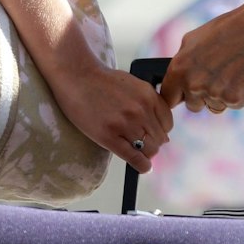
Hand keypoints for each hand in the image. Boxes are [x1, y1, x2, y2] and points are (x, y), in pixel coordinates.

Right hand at [49, 60, 173, 173]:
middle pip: (159, 138)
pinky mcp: (109, 136)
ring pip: (148, 150)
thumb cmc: (101, 81)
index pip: (167, 123)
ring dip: (146, 154)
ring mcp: (124, 124)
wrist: (76, 76)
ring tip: (138, 153)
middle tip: (142, 144)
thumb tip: (161, 128)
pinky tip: (143, 167)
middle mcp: (140, 110)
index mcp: (148, 96)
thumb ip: (148, 102)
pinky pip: (134, 158)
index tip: (152, 134)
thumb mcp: (133, 85)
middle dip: (153, 143)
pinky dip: (142, 166)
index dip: (160, 131)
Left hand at [161, 2, 243, 114]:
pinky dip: (237, 94)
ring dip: (220, 96)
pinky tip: (240, 76)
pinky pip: (232, 105)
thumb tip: (174, 79)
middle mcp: (194, 85)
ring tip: (230, 73)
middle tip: (216, 75)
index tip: (184, 94)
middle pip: (193, 106)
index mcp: (179, 70)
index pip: (168, 98)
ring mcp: (214, 94)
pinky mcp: (234, 99)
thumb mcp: (192, 40)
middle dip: (202, 96)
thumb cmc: (225, 31)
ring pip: (214, 107)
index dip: (177, 96)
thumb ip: (180, 63)